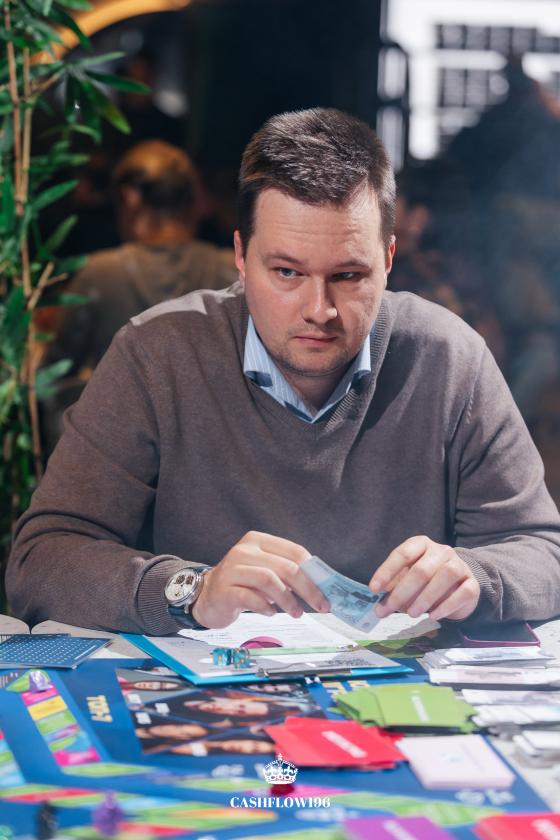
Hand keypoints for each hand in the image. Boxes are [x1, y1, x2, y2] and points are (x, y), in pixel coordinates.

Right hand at [191, 530, 329, 627]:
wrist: (206, 596)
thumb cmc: (242, 584)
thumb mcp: (265, 572)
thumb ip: (287, 573)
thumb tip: (320, 586)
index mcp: (258, 541)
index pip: (295, 552)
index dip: (314, 573)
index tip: (327, 591)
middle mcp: (244, 551)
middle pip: (286, 567)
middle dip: (308, 589)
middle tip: (320, 606)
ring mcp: (232, 569)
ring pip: (270, 580)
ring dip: (288, 600)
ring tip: (296, 613)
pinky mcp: (224, 590)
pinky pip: (251, 598)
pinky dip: (266, 607)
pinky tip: (271, 613)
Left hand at [369, 535, 479, 621]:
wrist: (460, 585)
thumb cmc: (428, 580)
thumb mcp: (408, 579)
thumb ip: (394, 588)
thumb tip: (380, 606)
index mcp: (421, 544)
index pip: (403, 554)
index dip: (387, 571)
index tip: (374, 589)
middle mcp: (441, 551)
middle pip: (421, 569)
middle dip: (402, 591)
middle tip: (389, 609)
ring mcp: (459, 565)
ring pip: (443, 577)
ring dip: (424, 598)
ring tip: (411, 614)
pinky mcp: (472, 583)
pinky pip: (462, 593)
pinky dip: (446, 606)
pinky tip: (433, 616)